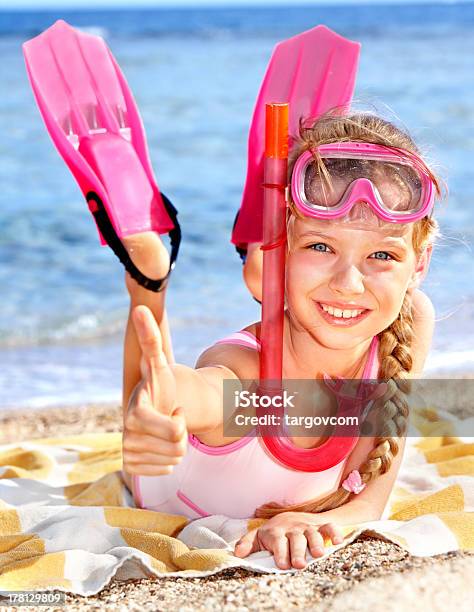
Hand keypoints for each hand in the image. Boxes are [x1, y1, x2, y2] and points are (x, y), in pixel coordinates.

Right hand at [122, 305, 186, 475]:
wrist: (151, 407)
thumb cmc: (160, 385)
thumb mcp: (160, 363)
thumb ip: (151, 338)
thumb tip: (141, 309)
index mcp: (135, 413)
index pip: (176, 431)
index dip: (181, 422)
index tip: (174, 409)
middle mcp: (127, 435)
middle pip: (178, 448)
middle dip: (181, 434)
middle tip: (170, 418)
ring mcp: (128, 452)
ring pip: (174, 461)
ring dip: (176, 446)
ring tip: (164, 428)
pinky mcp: (131, 467)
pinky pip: (166, 471)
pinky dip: (169, 459)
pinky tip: (160, 443)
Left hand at [233, 512, 343, 569]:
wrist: (291, 516)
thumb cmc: (273, 533)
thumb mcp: (258, 537)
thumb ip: (247, 544)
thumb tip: (237, 554)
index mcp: (276, 531)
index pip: (277, 541)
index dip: (280, 552)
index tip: (282, 564)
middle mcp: (292, 528)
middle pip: (296, 539)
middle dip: (298, 551)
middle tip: (299, 564)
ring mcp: (307, 526)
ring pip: (313, 533)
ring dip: (316, 542)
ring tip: (318, 554)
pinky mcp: (320, 526)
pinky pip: (329, 527)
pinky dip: (334, 532)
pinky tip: (338, 541)